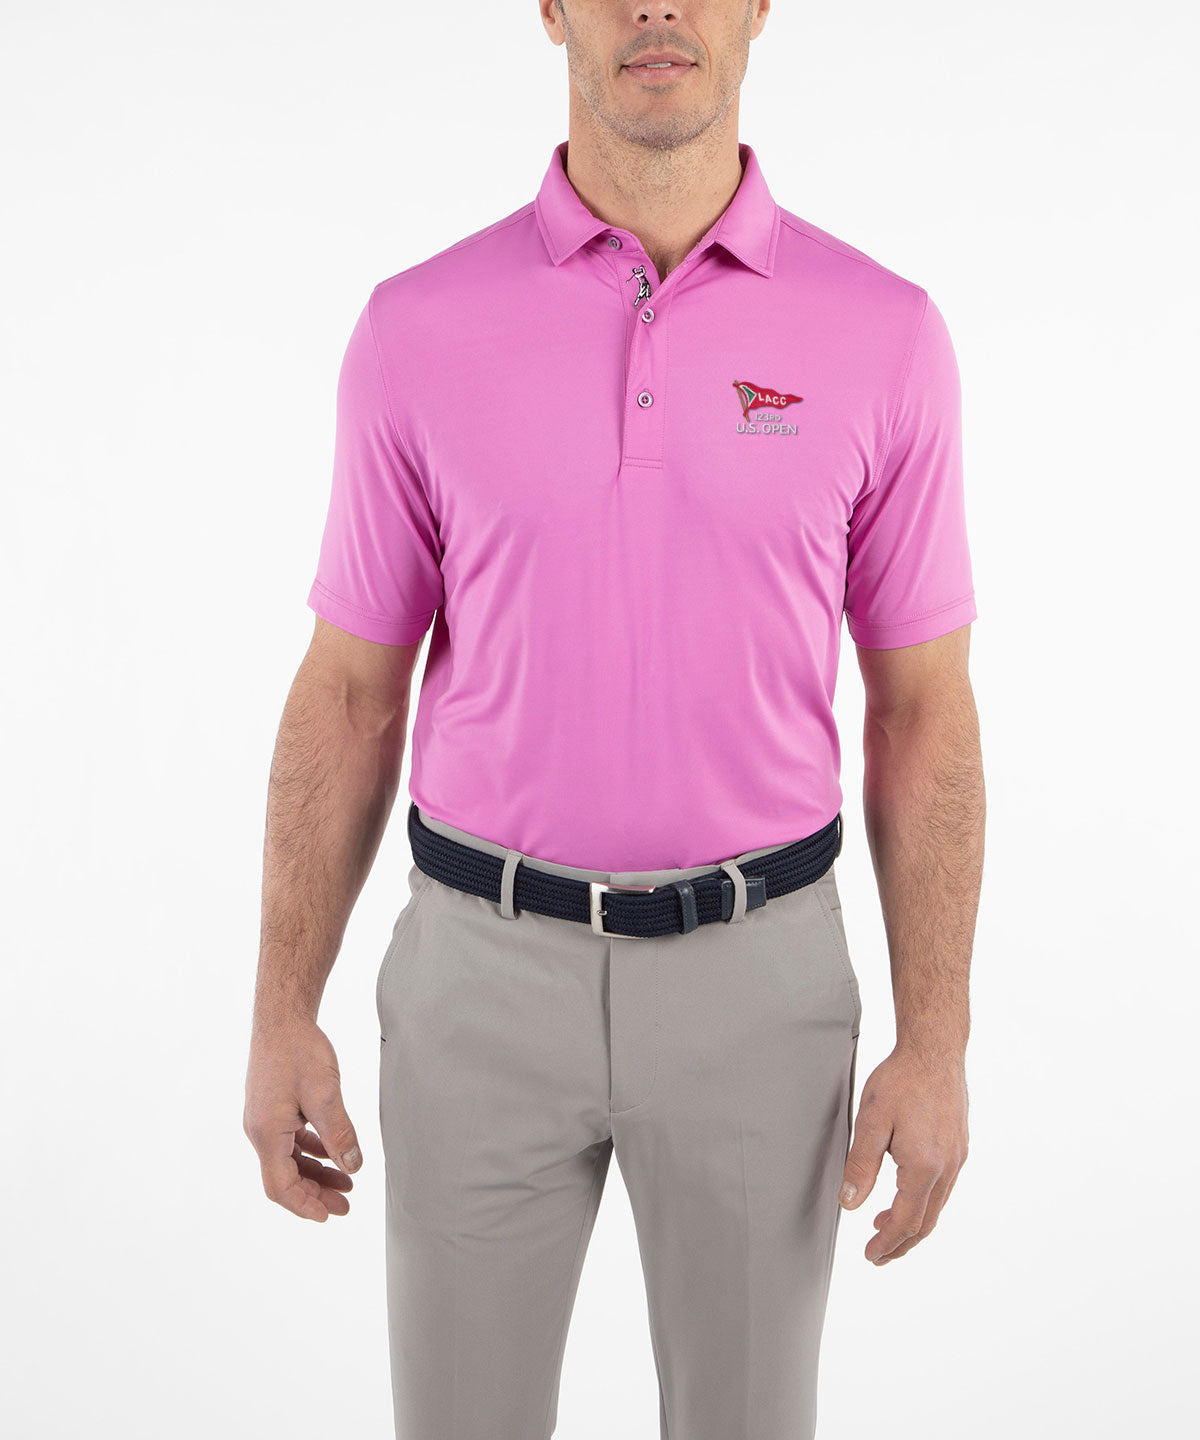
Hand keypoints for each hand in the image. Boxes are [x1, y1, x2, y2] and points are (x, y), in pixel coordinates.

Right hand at [243, 1016, 362, 1221]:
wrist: (282, 1018)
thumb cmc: (299, 1050)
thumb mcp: (326, 1094)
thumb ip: (339, 1133)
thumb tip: (352, 1167)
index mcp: (267, 1133)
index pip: (281, 1186)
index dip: (305, 1205)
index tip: (330, 1215)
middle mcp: (260, 1131)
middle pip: (284, 1177)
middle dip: (314, 1194)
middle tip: (346, 1204)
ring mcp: (265, 1119)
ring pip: (288, 1160)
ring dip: (315, 1173)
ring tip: (346, 1181)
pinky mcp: (273, 1108)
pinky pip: (290, 1142)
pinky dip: (311, 1152)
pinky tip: (331, 1153)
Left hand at [838, 1045, 967, 1263]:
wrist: (935, 1050)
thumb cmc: (901, 1080)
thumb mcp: (871, 1121)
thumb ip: (861, 1165)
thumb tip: (851, 1204)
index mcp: (924, 1167)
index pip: (906, 1221)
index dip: (888, 1243)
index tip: (871, 1255)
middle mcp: (947, 1167)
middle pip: (926, 1221)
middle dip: (902, 1242)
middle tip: (879, 1254)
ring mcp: (957, 1157)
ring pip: (937, 1205)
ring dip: (913, 1222)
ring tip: (886, 1226)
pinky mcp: (959, 1145)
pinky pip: (943, 1187)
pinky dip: (924, 1201)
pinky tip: (907, 1193)